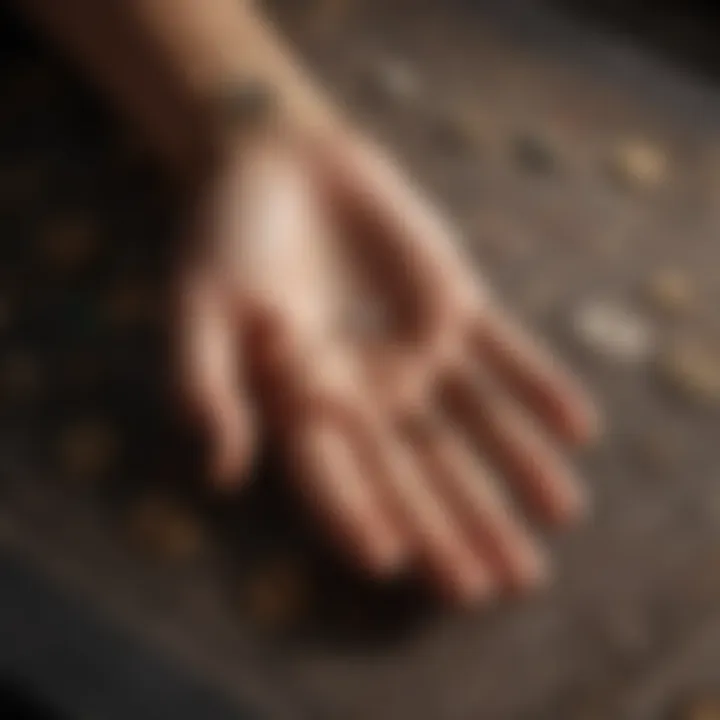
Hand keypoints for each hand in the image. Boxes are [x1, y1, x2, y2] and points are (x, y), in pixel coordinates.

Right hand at [174, 120, 598, 604]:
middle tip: (492, 587)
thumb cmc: (227, 235)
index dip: (358, 517)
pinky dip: (539, 383)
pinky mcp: (453, 302)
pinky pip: (504, 350)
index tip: (391, 565)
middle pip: (416, 469)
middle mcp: (368, 391)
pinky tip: (579, 426)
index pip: (335, 477)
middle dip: (454, 525)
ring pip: (473, 420)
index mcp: (304, 403)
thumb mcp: (201, 306)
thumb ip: (205, 385)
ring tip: (563, 515)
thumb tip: (221, 474)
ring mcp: (417, 349)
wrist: (279, 162)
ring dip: (516, 465)